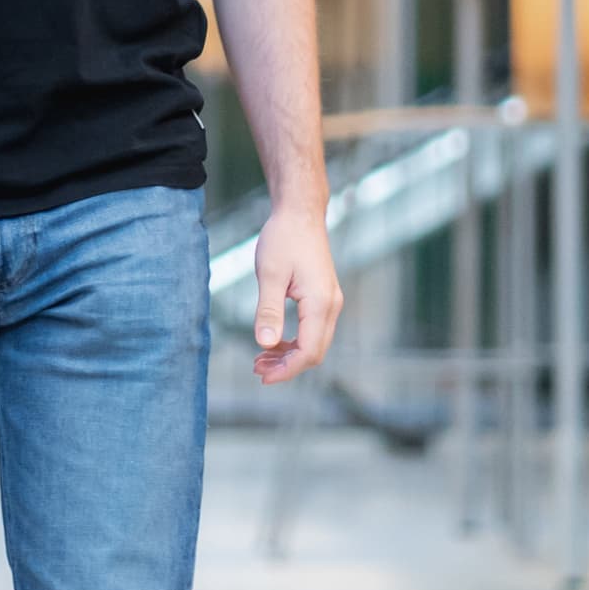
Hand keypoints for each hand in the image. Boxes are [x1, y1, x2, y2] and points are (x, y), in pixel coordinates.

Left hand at [251, 197, 343, 383]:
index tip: (262, 376)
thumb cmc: (283, 238)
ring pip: (315, 342)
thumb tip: (265, 344)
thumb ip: (268, 310)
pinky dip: (294, 340)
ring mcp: (330, 301)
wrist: (300, 212)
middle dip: (287, 366)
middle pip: (314, 352)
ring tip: (260, 358)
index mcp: (320, 303)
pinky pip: (313, 329)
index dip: (286, 370)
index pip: (308, 352)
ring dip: (289, 355)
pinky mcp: (324, 297)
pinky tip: (273, 341)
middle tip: (256, 370)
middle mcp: (331, 305)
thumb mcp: (270, 274)